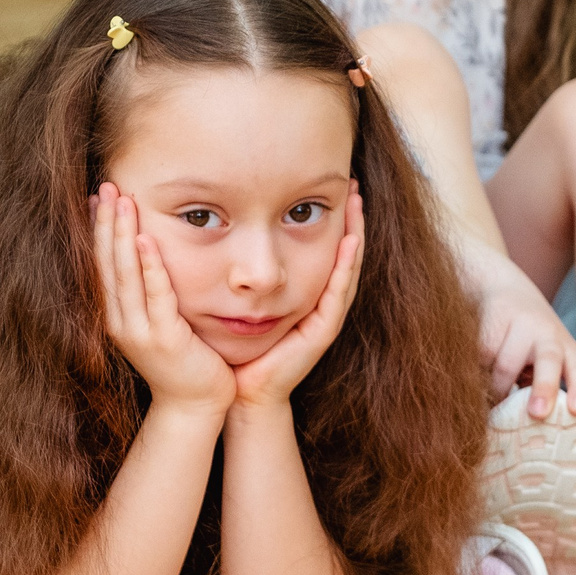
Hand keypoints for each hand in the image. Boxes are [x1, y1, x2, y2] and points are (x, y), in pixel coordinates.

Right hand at [95, 184, 233, 413]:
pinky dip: (149, 267)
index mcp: (117, 316)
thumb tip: (150, 255)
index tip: (98, 196)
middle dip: (106, 223)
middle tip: (106, 185)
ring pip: (125, 275)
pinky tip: (145, 240)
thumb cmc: (185, 361)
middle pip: (107, 264)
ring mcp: (140, 332)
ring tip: (121, 201)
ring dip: (121, 235)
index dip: (98, 229)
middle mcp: (121, 322)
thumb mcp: (161, 321)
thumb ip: (152, 292)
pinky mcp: (164, 339)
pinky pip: (155, 296)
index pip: (102, 264)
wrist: (195, 406)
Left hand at [230, 189, 365, 410]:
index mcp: (303, 293)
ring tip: (359, 202)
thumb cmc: (233, 346)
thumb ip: (235, 271)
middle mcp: (319, 302)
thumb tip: (217, 229)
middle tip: (354, 184)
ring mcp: (324, 317)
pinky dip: (346, 267)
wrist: (239, 390)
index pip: (322, 248)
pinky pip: (339, 293)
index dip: (330, 219)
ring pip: (347, 268)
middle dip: (350, 219)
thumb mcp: (236, 297)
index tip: (331, 185)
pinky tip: (351, 242)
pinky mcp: (322, 331)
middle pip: (343, 253)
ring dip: (356, 234)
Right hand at [468, 246, 575, 414]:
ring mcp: (520, 323)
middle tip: (537, 413)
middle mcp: (547, 334)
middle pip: (548, 361)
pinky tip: (475, 373)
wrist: (502, 286)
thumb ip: (541, 385)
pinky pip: (480, 354)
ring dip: (496, 388)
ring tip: (491, 400)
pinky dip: (476, 371)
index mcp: (566, 348)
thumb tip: (531, 429)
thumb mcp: (544, 358)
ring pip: (504, 365)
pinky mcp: (493, 317)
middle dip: (544, 388)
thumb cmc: (527, 338)